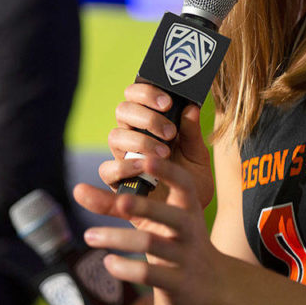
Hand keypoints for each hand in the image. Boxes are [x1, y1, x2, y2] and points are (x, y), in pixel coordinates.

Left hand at [81, 157, 223, 304]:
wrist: (212, 283)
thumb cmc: (175, 240)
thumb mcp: (156, 219)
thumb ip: (118, 203)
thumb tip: (76, 189)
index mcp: (188, 206)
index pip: (183, 183)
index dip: (167, 172)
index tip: (147, 160)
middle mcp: (189, 228)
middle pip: (169, 214)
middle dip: (146, 206)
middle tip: (121, 201)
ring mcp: (185, 256)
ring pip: (151, 243)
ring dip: (117, 238)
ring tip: (89, 236)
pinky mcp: (177, 283)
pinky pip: (148, 274)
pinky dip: (125, 267)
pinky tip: (108, 262)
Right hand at [101, 82, 213, 211]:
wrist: (189, 211)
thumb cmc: (192, 177)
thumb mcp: (198, 154)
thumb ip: (192, 132)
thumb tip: (190, 107)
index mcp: (151, 121)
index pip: (138, 94)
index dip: (147, 93)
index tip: (168, 103)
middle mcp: (133, 134)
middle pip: (123, 109)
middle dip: (146, 116)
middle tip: (170, 132)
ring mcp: (123, 156)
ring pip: (115, 136)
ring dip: (140, 141)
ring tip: (163, 154)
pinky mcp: (116, 181)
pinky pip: (107, 169)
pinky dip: (124, 167)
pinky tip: (144, 169)